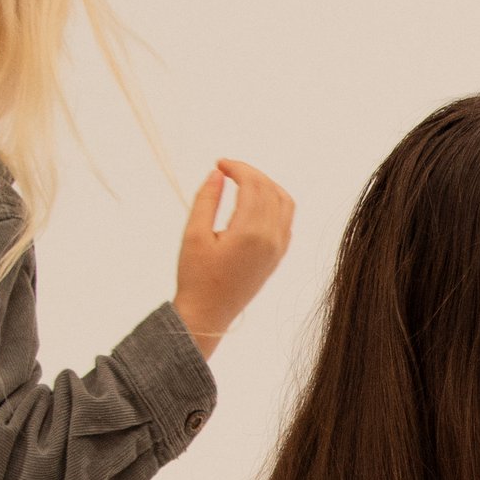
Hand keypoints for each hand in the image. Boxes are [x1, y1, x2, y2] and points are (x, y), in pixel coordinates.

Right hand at [173, 161, 295, 358]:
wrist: (208, 315)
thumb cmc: (196, 277)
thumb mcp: (193, 235)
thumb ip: (206, 200)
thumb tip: (217, 173)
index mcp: (250, 233)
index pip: (253, 185)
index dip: (237, 168)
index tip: (219, 164)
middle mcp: (271, 239)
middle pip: (269, 189)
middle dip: (249, 173)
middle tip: (226, 170)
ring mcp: (278, 249)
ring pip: (284, 202)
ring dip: (266, 185)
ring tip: (242, 182)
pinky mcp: (278, 257)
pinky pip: (286, 220)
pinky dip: (275, 203)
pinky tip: (254, 203)